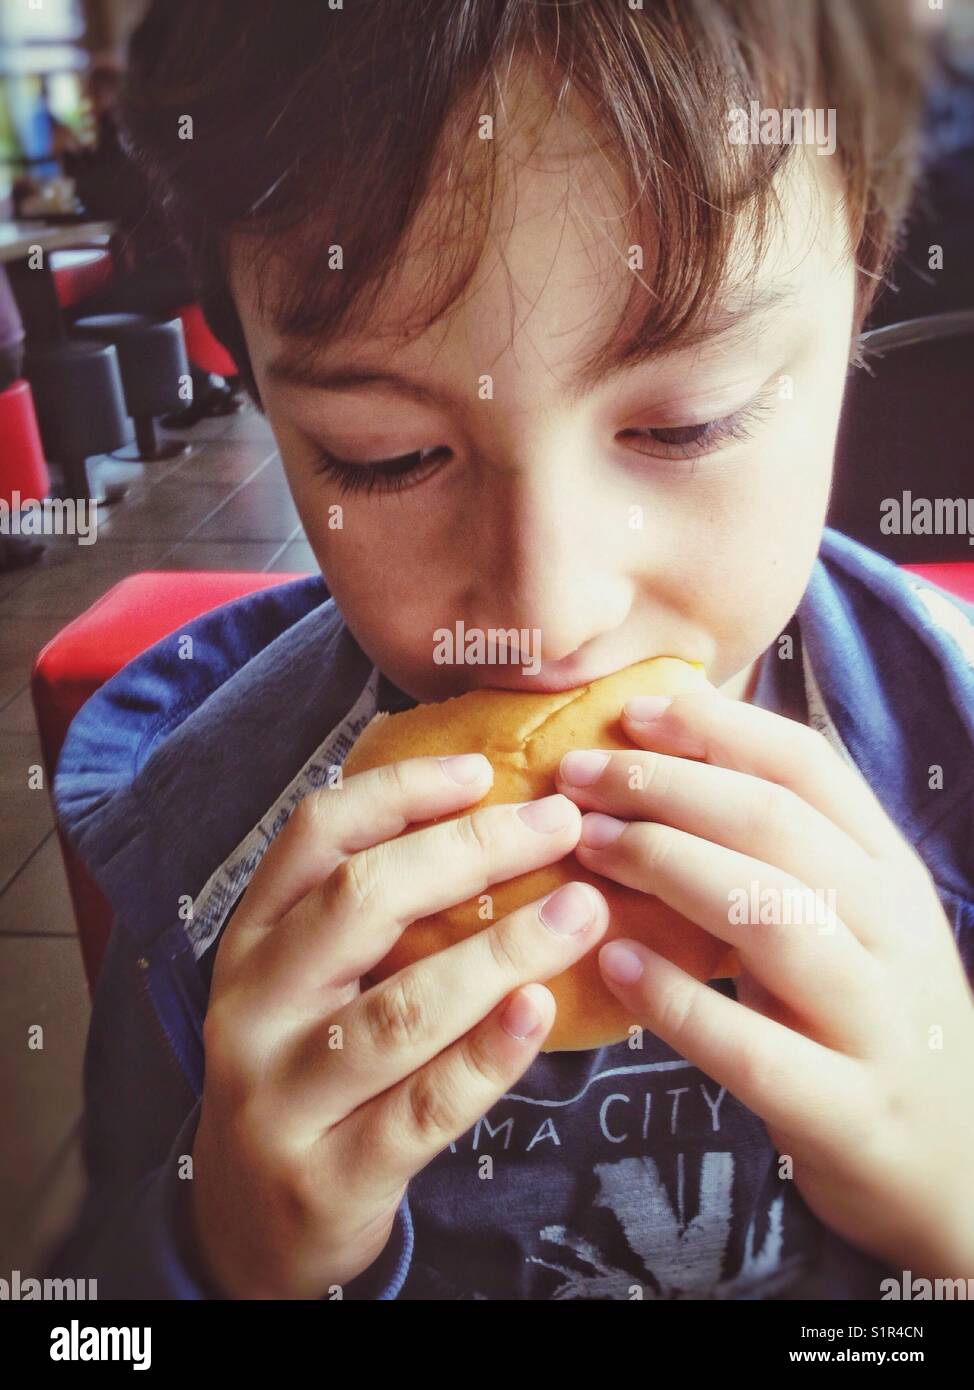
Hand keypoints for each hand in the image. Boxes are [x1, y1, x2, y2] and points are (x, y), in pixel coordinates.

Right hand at [190, 754, 607, 1297]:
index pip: (315, 835)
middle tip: (560, 824)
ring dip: (502, 951)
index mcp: (252, 939)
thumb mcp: (308, 979)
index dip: (400, 791)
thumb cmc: (307, 1069)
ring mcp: (283, 1096)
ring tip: (581, 911)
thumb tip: (492, 812)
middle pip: (361, 902)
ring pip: (401, 1008)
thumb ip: (371, 910)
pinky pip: (421, 1107)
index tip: (483, 770)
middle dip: (471, 851)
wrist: (254, 1223)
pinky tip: (540, 1010)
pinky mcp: (329, 1175)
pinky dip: (487, 1055)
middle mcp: (255, 1007)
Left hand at [554, 685, 973, 1279]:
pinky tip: (610, 964)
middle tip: (578, 777)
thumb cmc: (869, 1021)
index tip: (632, 711)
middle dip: (666, 786)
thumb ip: (780, 855)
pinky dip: (676, 999)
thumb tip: (668, 764)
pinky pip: (753, 1047)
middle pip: (778, 826)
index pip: (807, 767)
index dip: (715, 728)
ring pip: (772, 916)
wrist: (959, 1166)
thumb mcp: (849, 924)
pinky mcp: (848, 1109)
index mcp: (889, 872)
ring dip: (667, 867)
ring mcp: (879, 1022)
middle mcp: (894, 931)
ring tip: (588, 846)